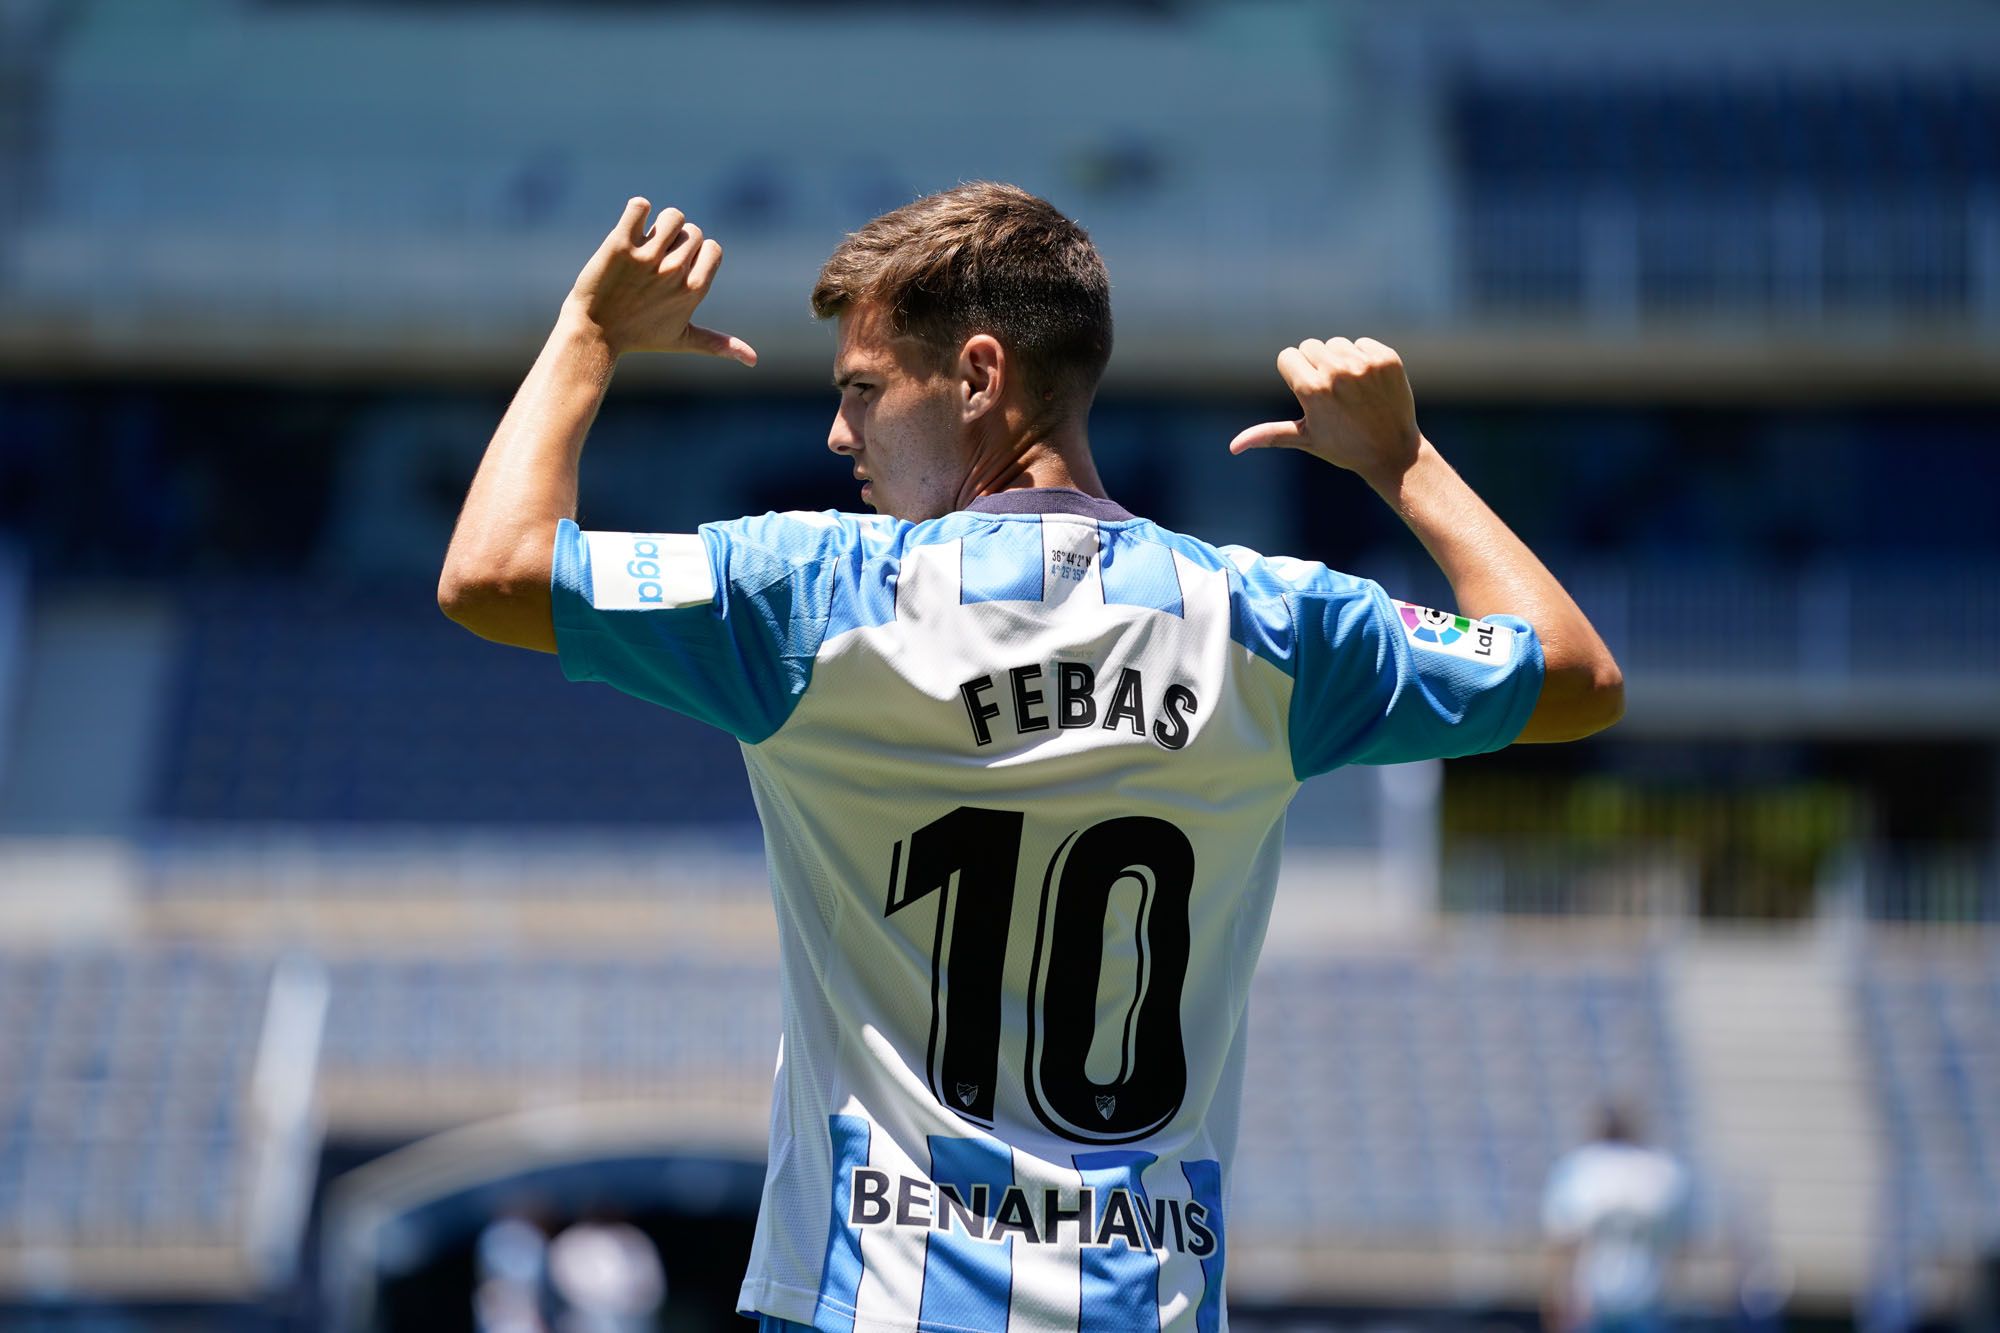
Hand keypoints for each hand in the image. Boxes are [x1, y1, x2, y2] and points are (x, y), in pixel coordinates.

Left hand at [561, 197, 756, 364]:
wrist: (593, 333)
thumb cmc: (638, 337)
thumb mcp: (682, 340)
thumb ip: (719, 344)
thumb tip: (754, 361)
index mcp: (694, 290)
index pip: (712, 247)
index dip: (696, 253)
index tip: (676, 269)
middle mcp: (674, 273)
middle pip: (692, 230)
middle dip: (676, 240)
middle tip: (654, 262)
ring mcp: (647, 258)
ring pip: (672, 216)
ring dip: (659, 223)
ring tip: (643, 243)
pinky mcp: (620, 245)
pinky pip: (639, 207)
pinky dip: (636, 210)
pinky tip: (630, 228)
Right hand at [1228, 336, 1418, 482]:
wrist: (1393, 452)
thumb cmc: (1344, 448)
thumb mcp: (1305, 439)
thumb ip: (1269, 434)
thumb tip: (1233, 447)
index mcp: (1312, 389)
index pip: (1288, 356)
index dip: (1295, 374)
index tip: (1309, 394)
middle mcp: (1337, 372)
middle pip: (1310, 346)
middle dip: (1315, 365)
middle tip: (1332, 395)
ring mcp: (1363, 364)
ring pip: (1336, 343)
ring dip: (1340, 361)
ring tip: (1352, 391)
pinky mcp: (1386, 359)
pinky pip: (1362, 343)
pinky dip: (1364, 359)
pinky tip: (1371, 385)